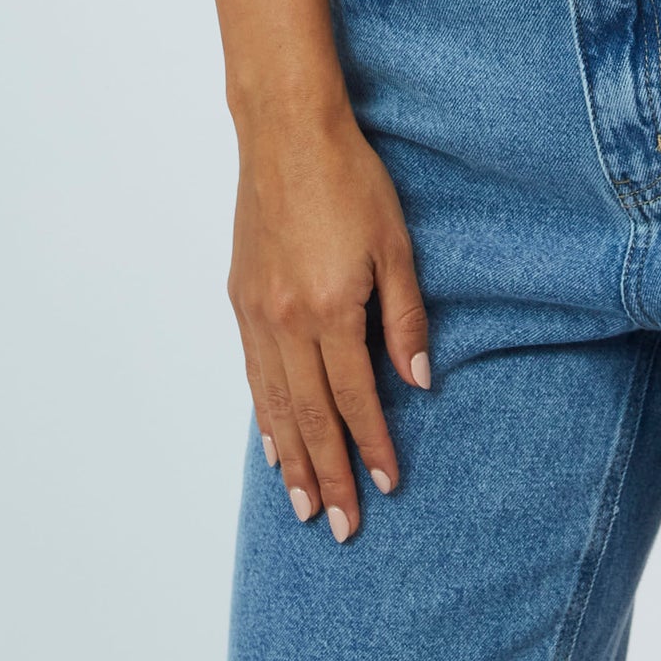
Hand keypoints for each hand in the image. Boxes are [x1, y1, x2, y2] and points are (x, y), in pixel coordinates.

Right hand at [227, 94, 430, 542]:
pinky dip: (266, 417)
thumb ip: (405, 318)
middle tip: (343, 528)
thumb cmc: (350, 179)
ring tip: (306, 507)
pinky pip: (254, 375)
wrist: (286, 132)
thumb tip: (419, 382)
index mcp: (330, 309)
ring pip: (276, 405)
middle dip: (330, 475)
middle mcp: (286, 321)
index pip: (355, 398)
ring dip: (293, 461)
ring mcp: (257, 313)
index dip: (373, 446)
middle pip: (311, 416)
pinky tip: (276, 446)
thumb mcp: (396, 244)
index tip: (388, 487)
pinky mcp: (241, 298)